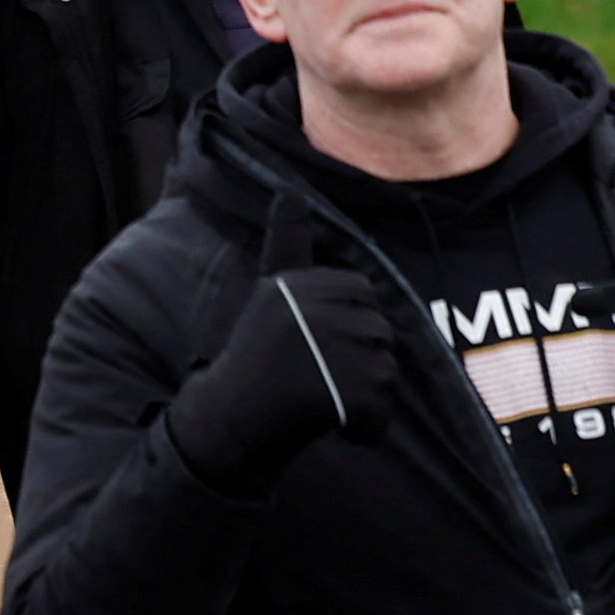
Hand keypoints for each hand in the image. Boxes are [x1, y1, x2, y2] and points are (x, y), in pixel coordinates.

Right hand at [163, 223, 405, 493]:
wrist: (229, 416)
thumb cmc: (256, 352)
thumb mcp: (270, 290)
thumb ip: (289, 241)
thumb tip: (289, 188)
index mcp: (300, 284)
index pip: (362, 292)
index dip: (346, 321)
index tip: (311, 341)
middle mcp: (315, 311)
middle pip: (379, 332)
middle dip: (358, 359)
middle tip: (314, 373)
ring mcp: (332, 351)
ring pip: (384, 370)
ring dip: (362, 394)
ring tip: (319, 397)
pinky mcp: (344, 392)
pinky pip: (380, 411)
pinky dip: (364, 426)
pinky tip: (330, 424)